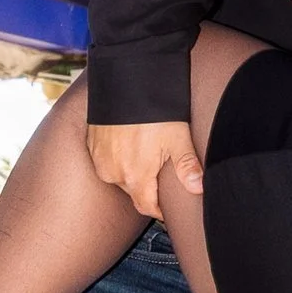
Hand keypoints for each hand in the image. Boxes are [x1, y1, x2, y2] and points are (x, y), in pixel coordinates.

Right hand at [87, 117, 202, 209]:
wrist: (124, 82)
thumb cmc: (153, 110)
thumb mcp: (177, 137)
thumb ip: (187, 166)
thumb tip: (199, 188)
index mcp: (135, 176)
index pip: (147, 207)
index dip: (158, 210)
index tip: (166, 207)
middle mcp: (113, 173)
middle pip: (134, 190)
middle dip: (147, 186)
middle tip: (160, 170)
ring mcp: (100, 160)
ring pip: (119, 176)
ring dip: (130, 170)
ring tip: (145, 153)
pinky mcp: (92, 146)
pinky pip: (106, 161)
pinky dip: (117, 157)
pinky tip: (128, 143)